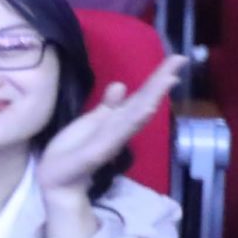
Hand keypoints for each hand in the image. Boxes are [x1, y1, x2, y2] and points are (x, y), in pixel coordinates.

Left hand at [37, 57, 183, 204]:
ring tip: (168, 78)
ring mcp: (112, 139)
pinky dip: (133, 121)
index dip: (158, 77)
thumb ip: (108, 106)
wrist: (57, 179)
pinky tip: (146, 109)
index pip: (142, 94)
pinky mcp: (99, 151)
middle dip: (161, 80)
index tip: (177, 58)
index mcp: (117, 119)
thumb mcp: (91, 121)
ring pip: (136, 114)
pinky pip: (118, 134)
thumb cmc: (73, 150)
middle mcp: (120, 128)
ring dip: (153, 96)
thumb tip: (120, 84)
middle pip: (145, 100)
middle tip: (180, 59)